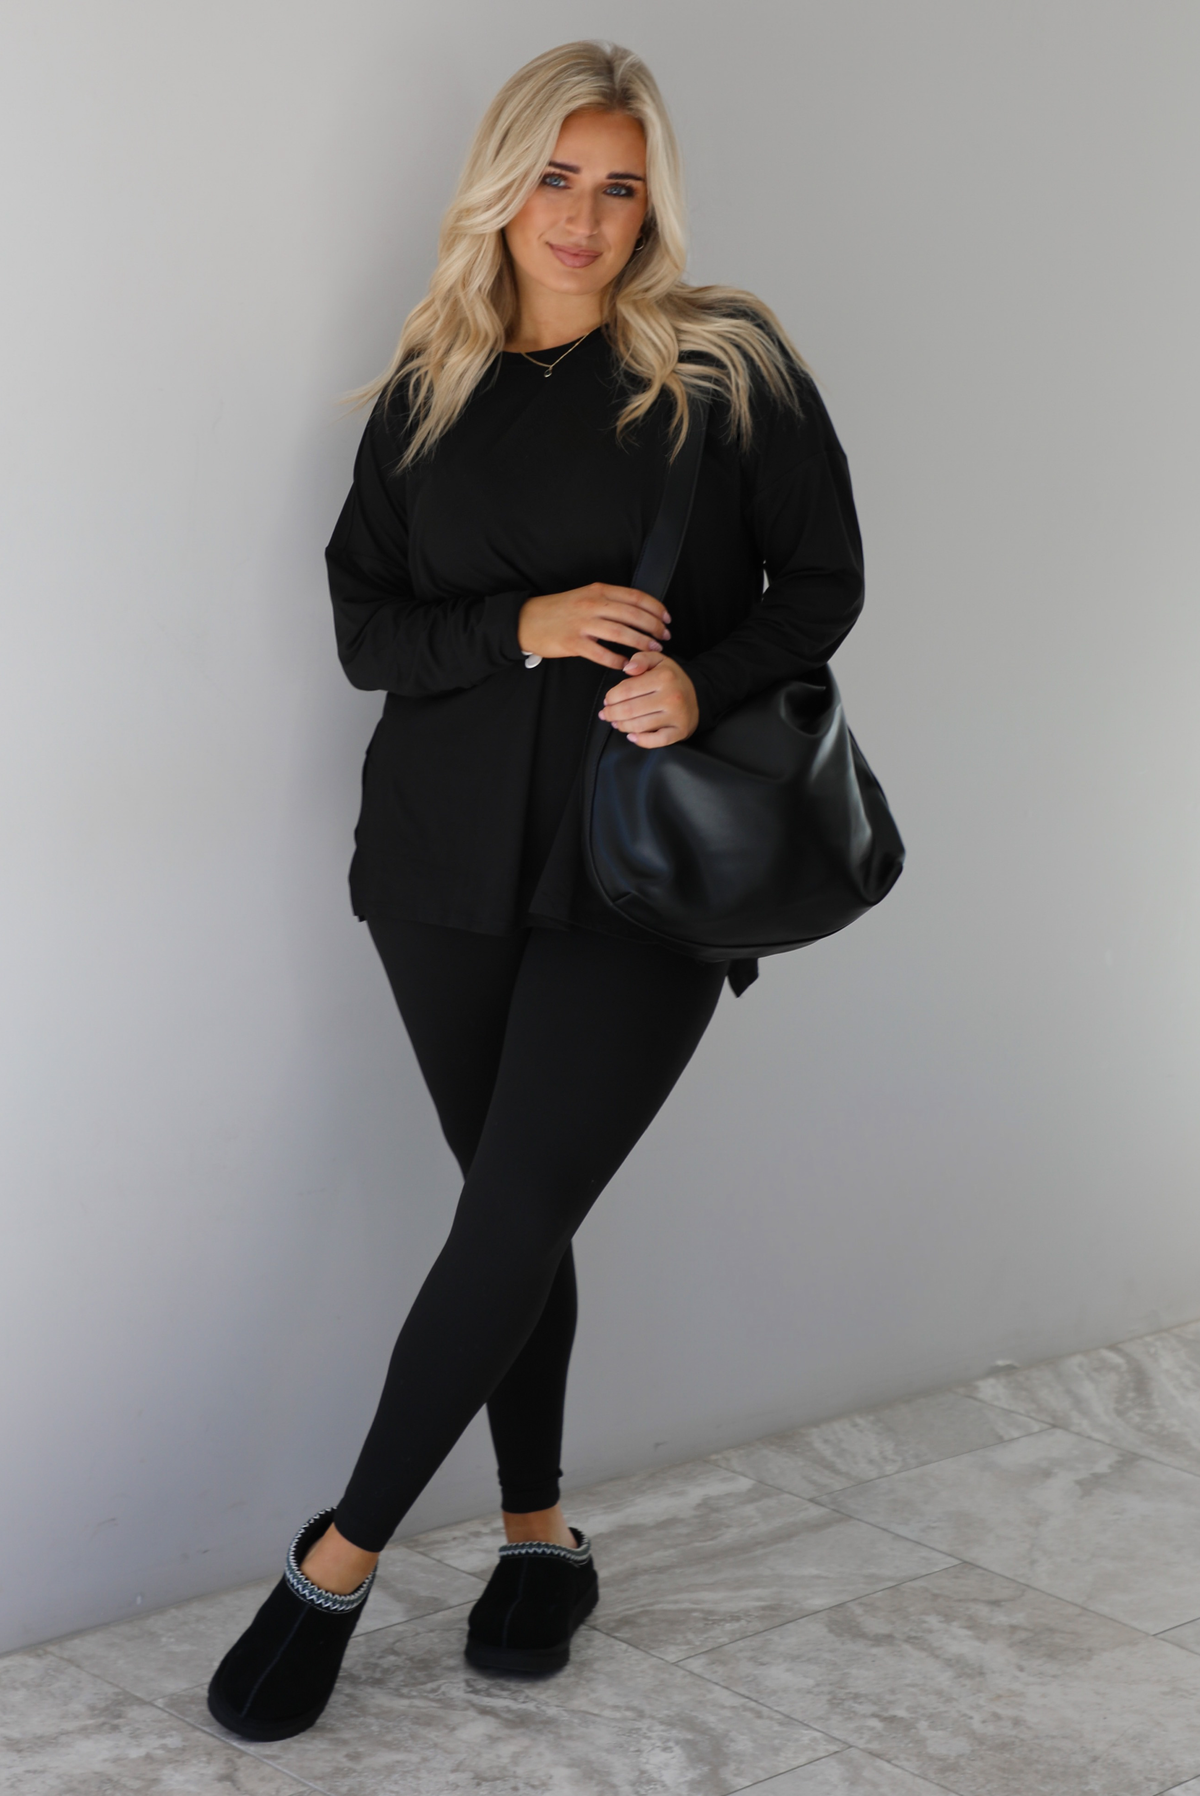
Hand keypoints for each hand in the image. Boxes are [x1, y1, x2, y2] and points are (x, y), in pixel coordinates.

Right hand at [518, 583, 670, 671]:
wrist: (527, 620)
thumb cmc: (558, 610)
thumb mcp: (584, 596)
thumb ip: (608, 601)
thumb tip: (636, 610)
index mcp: (598, 591)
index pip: (635, 597)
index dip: (655, 608)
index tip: (667, 619)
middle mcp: (592, 605)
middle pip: (632, 615)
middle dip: (654, 627)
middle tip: (665, 637)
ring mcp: (582, 624)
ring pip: (621, 633)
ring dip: (641, 643)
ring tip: (654, 650)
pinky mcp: (573, 643)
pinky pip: (601, 654)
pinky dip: (617, 660)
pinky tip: (627, 665)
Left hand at [599, 651, 698, 747]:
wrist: (698, 696)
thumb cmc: (671, 679)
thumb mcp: (658, 661)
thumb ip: (640, 659)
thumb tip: (627, 668)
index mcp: (664, 677)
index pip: (627, 690)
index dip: (611, 697)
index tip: (607, 700)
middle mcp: (671, 697)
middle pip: (629, 710)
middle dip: (612, 713)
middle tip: (606, 714)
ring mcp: (676, 716)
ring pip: (639, 726)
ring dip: (622, 726)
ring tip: (616, 722)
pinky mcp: (680, 731)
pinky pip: (656, 741)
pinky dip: (641, 741)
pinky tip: (632, 736)